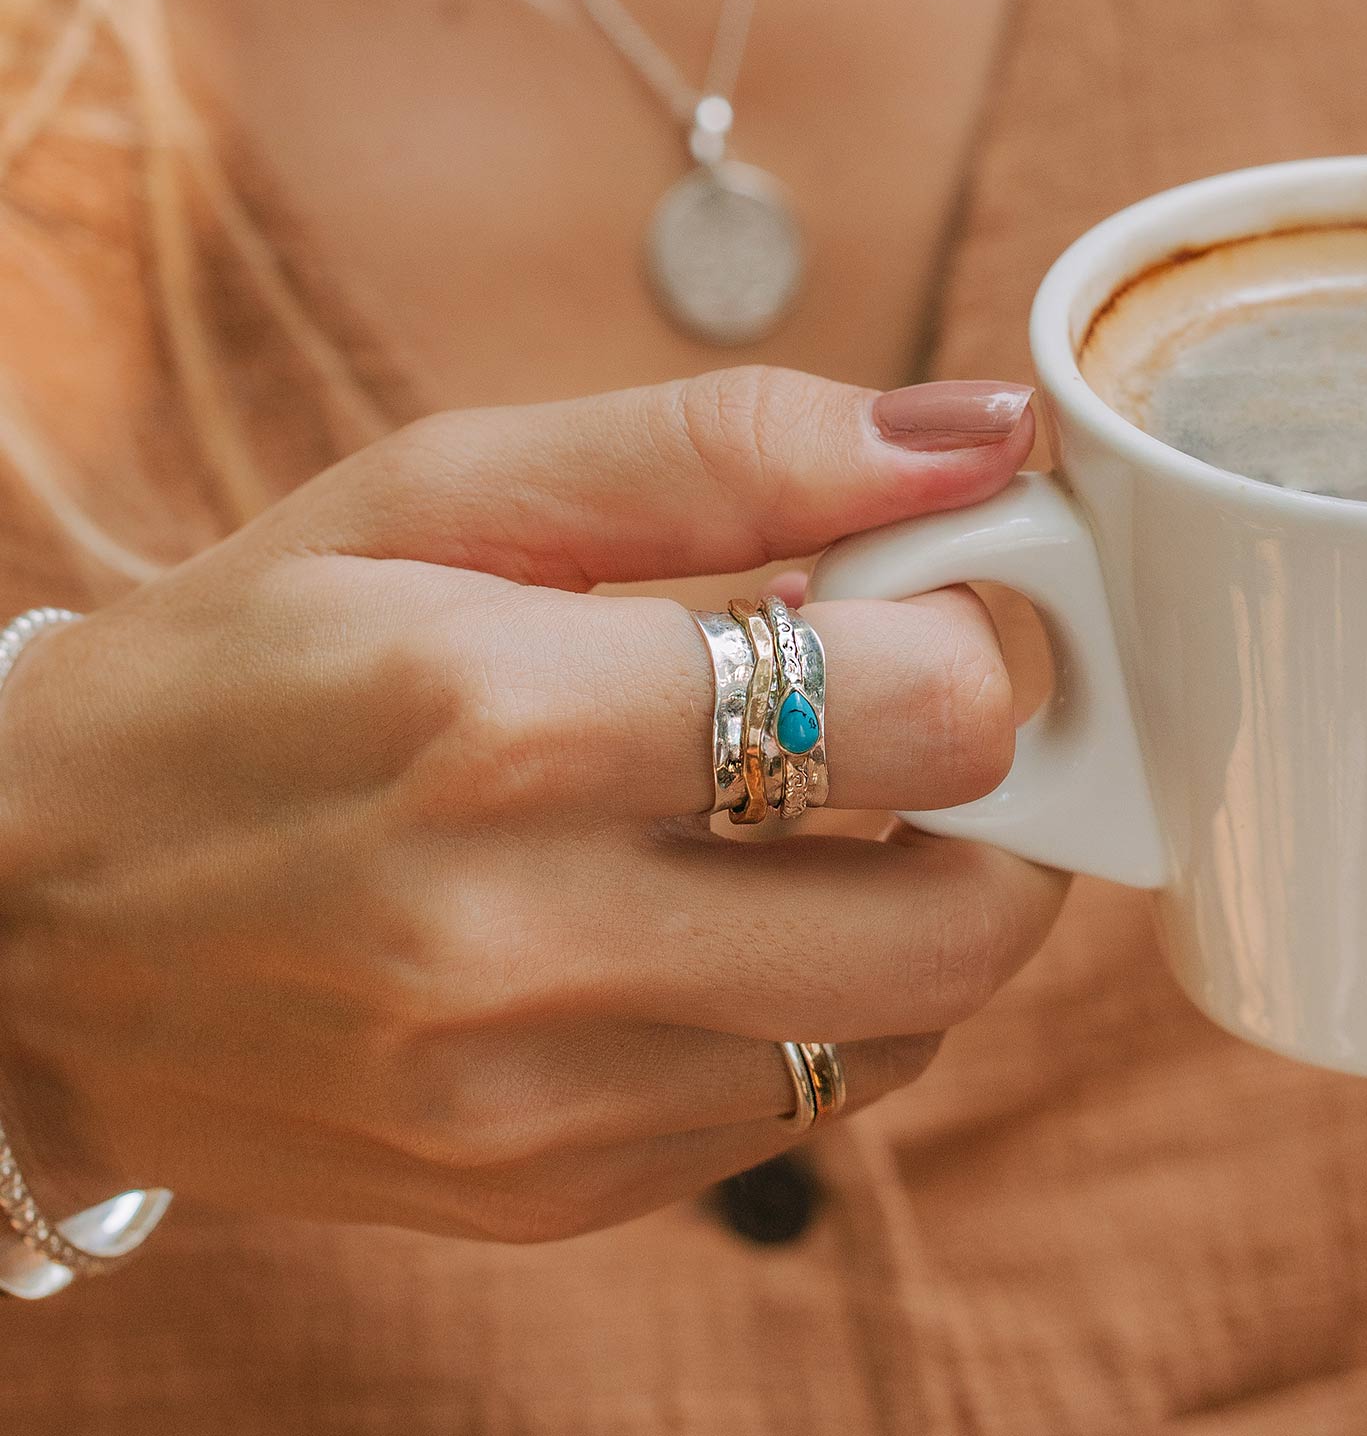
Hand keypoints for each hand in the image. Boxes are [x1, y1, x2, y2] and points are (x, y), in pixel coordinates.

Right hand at [0, 367, 1065, 1242]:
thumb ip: (721, 454)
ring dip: (908, 903)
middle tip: (917, 728)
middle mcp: (519, 947)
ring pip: (902, 1029)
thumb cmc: (236, 676)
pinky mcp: (545, 1196)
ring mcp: (537, 1109)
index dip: (980, 645)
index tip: (937, 610)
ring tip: (789, 816)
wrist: (25, 931)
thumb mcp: (438, 502)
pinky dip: (810, 999)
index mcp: (490, 721)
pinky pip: (796, 1106)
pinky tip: (703, 920)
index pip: (915, 712)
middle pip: (959, 921)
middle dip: (999, 809)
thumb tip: (974, 440)